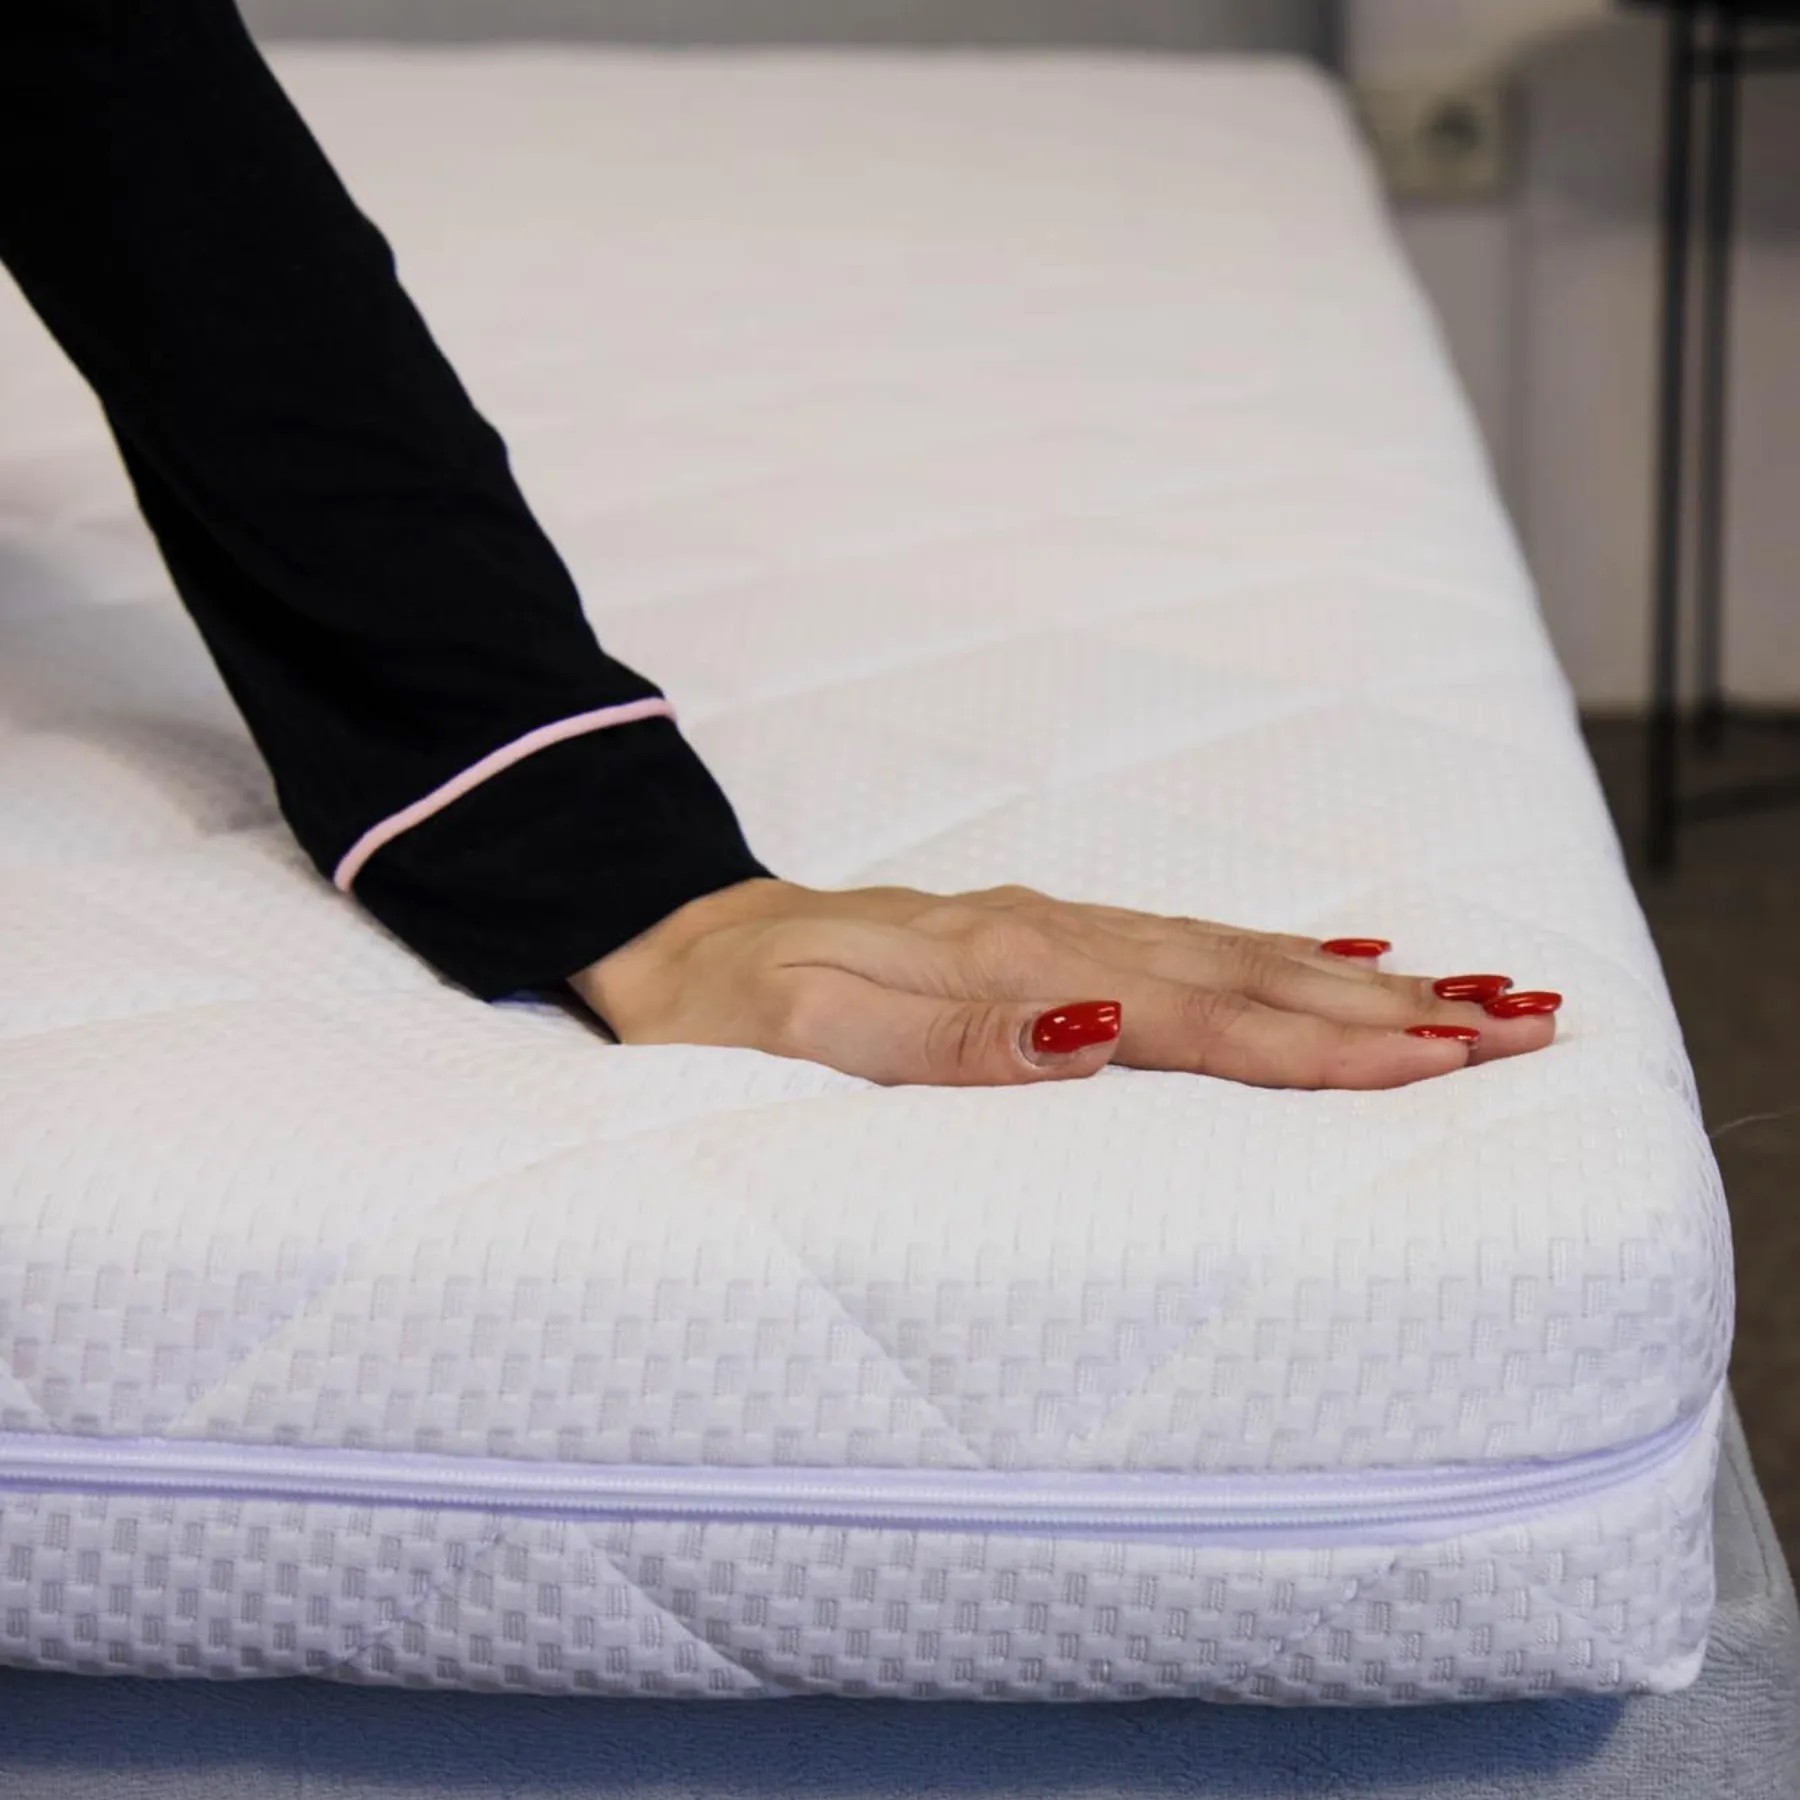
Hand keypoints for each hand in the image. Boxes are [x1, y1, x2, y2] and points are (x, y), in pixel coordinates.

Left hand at [570, 879, 1560, 1089]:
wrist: (684, 938)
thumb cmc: (741, 1009)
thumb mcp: (817, 1036)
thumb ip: (961, 1043)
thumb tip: (1100, 1032)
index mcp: (1015, 971)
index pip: (1199, 1017)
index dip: (1322, 1045)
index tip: (1441, 1061)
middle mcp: (1056, 938)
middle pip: (1249, 976)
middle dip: (1389, 1010)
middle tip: (1524, 1025)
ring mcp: (1056, 929)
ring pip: (1234, 953)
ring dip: (1358, 979)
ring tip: (1475, 996)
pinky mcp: (1045, 935)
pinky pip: (1188, 942)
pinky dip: (1278, 953)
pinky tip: (1338, 957)